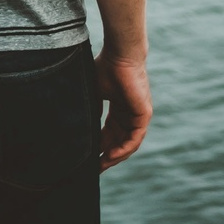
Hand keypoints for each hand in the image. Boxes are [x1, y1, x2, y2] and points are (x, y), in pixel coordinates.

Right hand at [94, 50, 149, 169]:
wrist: (120, 55)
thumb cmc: (105, 67)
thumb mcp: (94, 91)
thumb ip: (90, 107)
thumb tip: (79, 124)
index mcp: (119, 107)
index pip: (111, 132)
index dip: (100, 145)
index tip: (89, 157)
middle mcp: (130, 113)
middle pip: (119, 141)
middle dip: (107, 155)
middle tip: (94, 168)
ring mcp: (138, 115)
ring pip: (128, 143)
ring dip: (115, 156)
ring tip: (101, 165)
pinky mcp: (144, 114)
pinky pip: (135, 138)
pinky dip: (124, 148)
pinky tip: (111, 155)